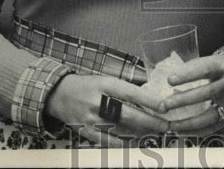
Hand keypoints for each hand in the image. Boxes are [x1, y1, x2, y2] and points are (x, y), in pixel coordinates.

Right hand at [44, 73, 170, 145]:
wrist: (59, 94)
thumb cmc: (88, 86)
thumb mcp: (106, 79)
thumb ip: (125, 88)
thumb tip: (150, 95)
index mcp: (105, 84)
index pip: (131, 93)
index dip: (149, 100)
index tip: (164, 107)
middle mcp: (98, 101)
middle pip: (127, 114)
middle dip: (149, 121)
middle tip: (165, 125)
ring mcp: (91, 118)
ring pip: (120, 130)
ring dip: (139, 132)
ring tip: (154, 133)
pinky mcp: (85, 131)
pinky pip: (107, 141)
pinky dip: (121, 143)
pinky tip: (133, 142)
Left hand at [153, 53, 223, 135]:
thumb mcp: (214, 60)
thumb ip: (195, 68)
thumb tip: (168, 79)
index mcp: (223, 66)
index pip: (205, 69)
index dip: (187, 75)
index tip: (170, 80)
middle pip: (205, 94)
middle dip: (183, 100)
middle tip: (164, 105)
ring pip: (209, 115)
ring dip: (187, 122)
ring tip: (170, 124)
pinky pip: (212, 128)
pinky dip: (196, 131)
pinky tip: (181, 131)